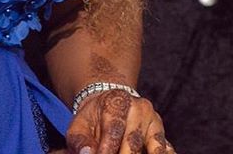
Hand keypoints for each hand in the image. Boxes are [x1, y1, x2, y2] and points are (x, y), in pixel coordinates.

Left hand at [62, 88, 176, 153]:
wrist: (112, 106)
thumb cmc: (93, 120)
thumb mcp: (80, 125)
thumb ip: (80, 140)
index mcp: (118, 101)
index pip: (113, 129)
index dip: (107, 150)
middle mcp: (140, 108)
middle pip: (133, 142)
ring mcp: (155, 122)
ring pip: (154, 149)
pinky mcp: (164, 137)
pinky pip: (168, 151)